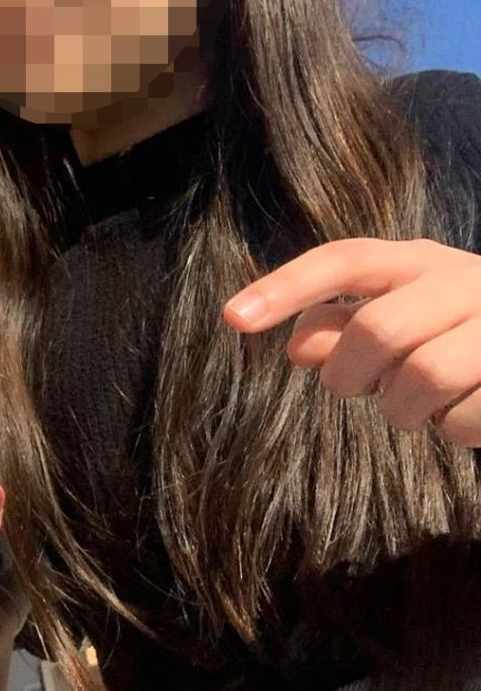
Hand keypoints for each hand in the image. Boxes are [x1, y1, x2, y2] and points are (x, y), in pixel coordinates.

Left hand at [225, 238, 480, 445]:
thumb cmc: (461, 332)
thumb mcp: (404, 317)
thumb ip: (346, 326)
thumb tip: (298, 347)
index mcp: (418, 261)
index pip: (343, 260)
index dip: (286, 287)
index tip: (232, 318)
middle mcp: (460, 280)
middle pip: (377, 329)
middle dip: (353, 375)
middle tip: (363, 388)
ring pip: (421, 377)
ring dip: (402, 411)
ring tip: (418, 407)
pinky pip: (462, 417)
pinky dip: (452, 430)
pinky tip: (462, 413)